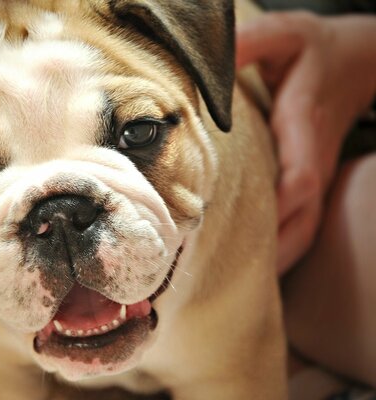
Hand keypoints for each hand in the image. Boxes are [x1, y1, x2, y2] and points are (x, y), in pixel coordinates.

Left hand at [236, 12, 375, 273]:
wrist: (358, 60)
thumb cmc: (315, 50)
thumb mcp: (283, 34)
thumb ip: (250, 43)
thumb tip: (209, 65)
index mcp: (304, 127)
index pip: (298, 178)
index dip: (276, 206)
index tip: (240, 232)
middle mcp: (312, 160)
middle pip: (301, 218)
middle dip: (269, 251)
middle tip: (221, 279)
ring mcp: (314, 175)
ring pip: (303, 228)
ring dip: (275, 259)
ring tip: (232, 287)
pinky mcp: (308, 182)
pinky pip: (300, 224)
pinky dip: (281, 250)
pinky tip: (253, 269)